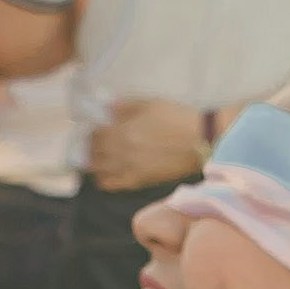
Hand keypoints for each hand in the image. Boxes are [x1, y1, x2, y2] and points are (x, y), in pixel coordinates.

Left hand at [83, 94, 209, 190]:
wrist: (199, 141)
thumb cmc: (176, 119)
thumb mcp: (150, 104)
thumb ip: (125, 106)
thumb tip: (107, 108)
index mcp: (122, 130)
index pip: (94, 134)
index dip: (91, 132)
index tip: (93, 130)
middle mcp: (121, 151)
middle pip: (93, 152)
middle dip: (90, 147)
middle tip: (92, 144)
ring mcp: (128, 168)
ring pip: (98, 170)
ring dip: (94, 163)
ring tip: (97, 159)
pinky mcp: (138, 181)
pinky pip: (111, 185)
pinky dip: (103, 180)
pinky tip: (104, 175)